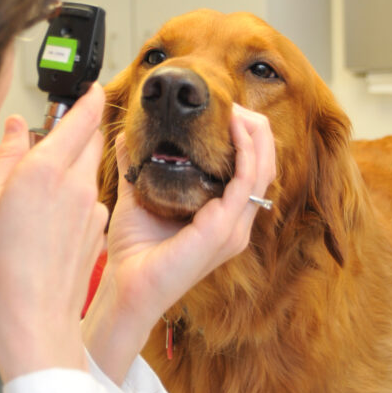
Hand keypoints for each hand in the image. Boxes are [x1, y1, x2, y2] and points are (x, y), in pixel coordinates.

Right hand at [0, 83, 107, 382]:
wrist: (32, 321)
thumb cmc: (1, 270)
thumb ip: (4, 158)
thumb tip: (15, 129)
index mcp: (47, 170)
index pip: (82, 116)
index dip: (89, 96)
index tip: (90, 87)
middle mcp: (78, 186)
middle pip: (88, 142)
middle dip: (77, 132)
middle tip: (54, 136)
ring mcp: (92, 211)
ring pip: (87, 173)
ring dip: (71, 171)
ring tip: (37, 193)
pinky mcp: (97, 234)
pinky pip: (87, 203)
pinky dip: (73, 201)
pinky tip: (47, 224)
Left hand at [82, 104, 275, 381]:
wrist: (125, 286)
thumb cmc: (133, 253)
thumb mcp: (138, 197)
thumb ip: (136, 166)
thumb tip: (125, 136)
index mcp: (223, 218)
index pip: (253, 170)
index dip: (246, 137)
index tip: (224, 111)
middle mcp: (235, 223)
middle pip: (266, 165)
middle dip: (255, 129)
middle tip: (232, 105)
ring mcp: (234, 228)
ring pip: (263, 168)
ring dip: (254, 133)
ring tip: (236, 110)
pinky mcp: (223, 230)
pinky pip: (246, 180)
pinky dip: (245, 149)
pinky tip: (233, 126)